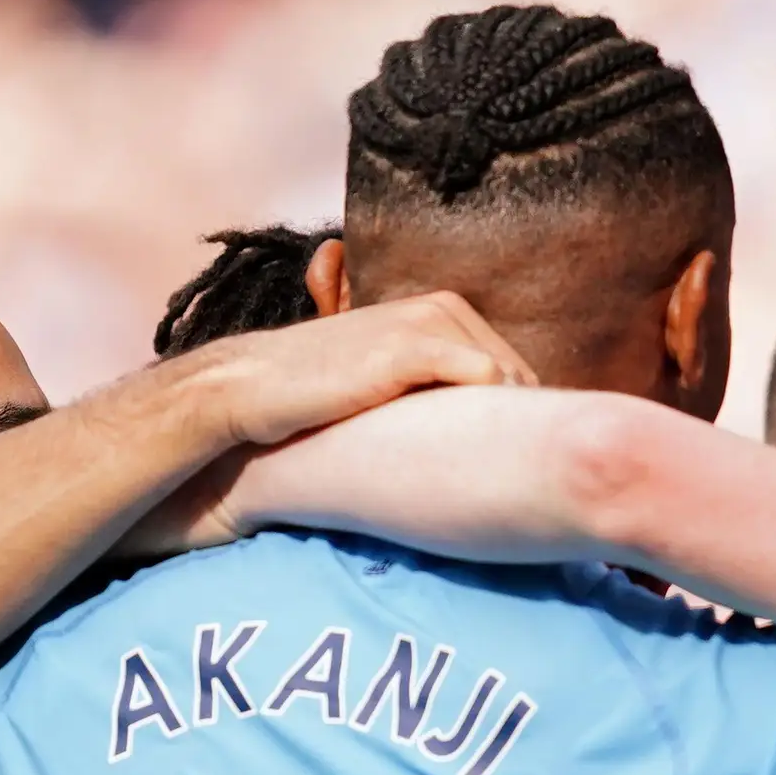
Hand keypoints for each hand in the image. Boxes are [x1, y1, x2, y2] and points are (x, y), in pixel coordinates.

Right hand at [193, 290, 534, 447]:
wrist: (255, 387)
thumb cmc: (322, 391)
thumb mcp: (389, 377)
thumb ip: (435, 383)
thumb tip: (491, 424)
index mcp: (441, 311)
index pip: (512, 367)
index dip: (516, 414)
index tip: (510, 454)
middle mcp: (441, 308)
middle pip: (520, 375)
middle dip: (519, 420)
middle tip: (508, 466)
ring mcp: (428, 323)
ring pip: (510, 378)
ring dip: (507, 421)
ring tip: (492, 463)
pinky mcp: (412, 348)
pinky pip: (486, 377)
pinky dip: (490, 414)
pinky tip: (474, 448)